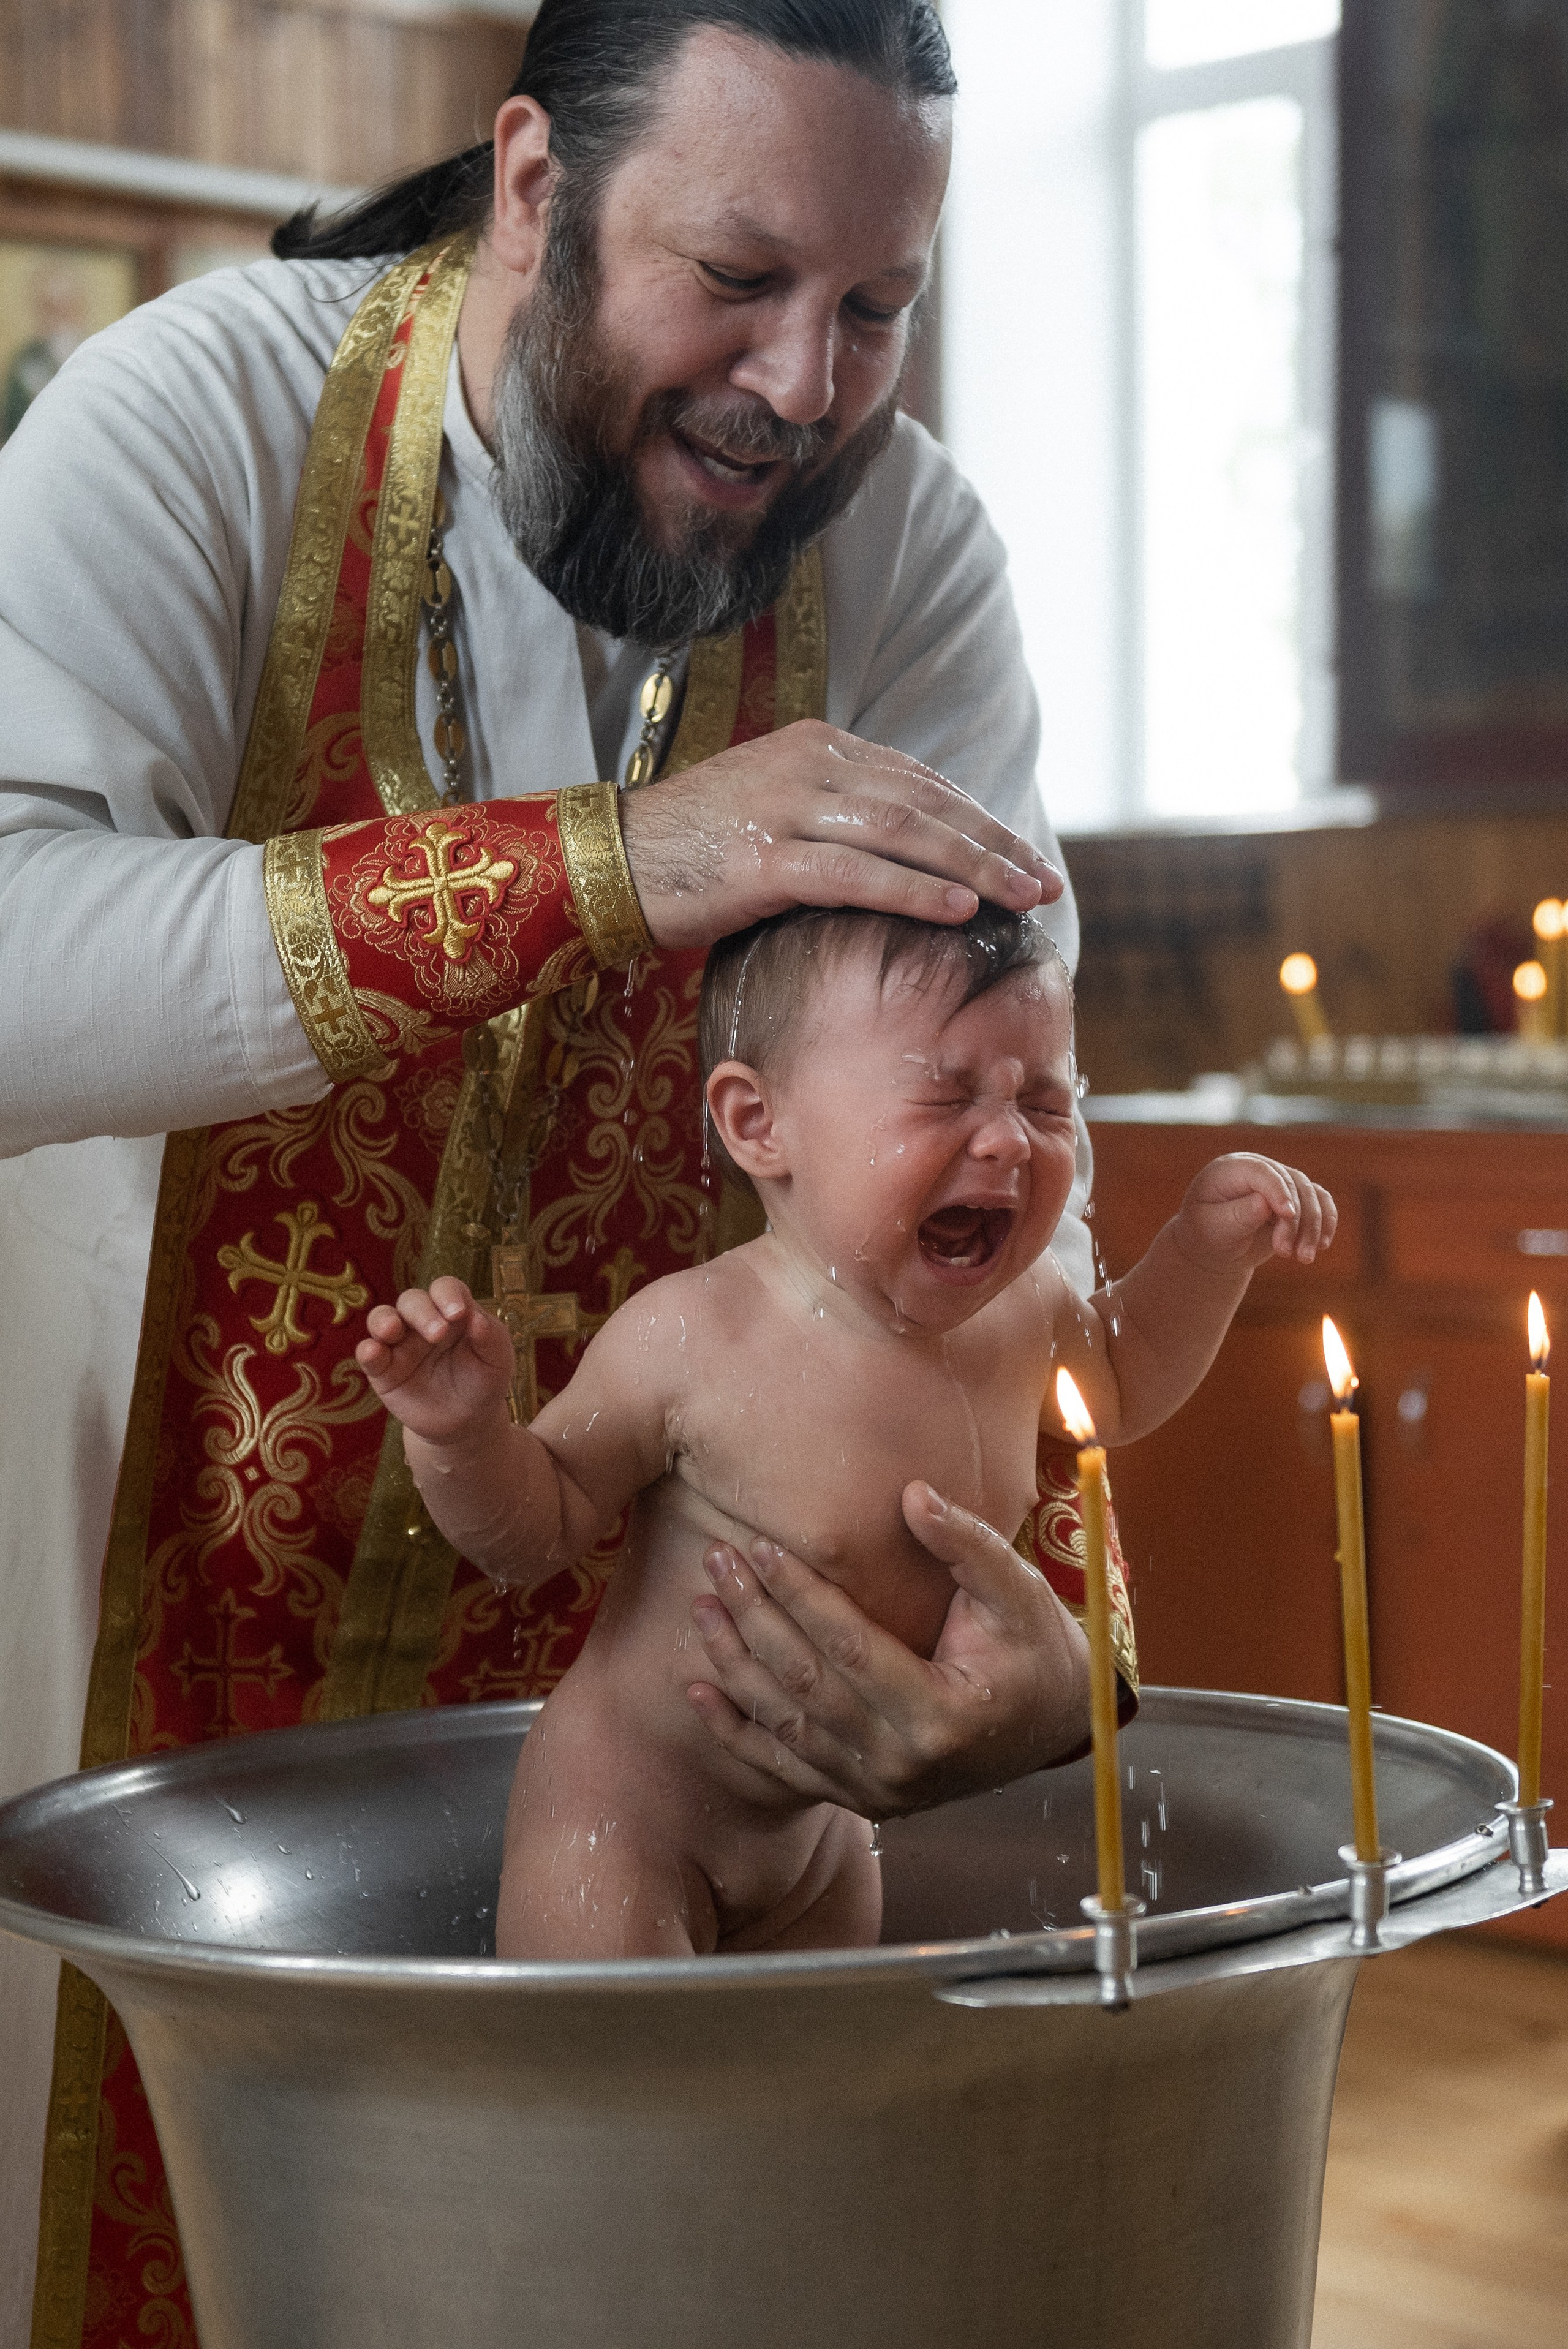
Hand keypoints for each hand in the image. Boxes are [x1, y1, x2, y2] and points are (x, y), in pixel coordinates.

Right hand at [355, 1276, 514, 1446]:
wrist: (467, 1422)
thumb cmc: (484, 1381)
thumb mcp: (497, 1360)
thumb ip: (490, 1336)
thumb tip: (475, 1317)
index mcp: (452, 1312)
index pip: (445, 1289)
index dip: (448, 1295)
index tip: (459, 1313)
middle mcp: (422, 1321)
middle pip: (412, 1301)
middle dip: (422, 1312)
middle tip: (437, 1334)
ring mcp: (400, 1344)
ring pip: (382, 1318)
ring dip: (383, 1320)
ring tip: (391, 1330)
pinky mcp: (383, 1370)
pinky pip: (368, 1354)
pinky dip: (367, 1350)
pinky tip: (373, 1352)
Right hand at [619, 720, 1062, 951]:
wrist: (610, 861)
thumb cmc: (694, 851)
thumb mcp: (774, 814)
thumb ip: (836, 819)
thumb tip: (905, 854)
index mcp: (818, 748)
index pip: (920, 781)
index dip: (980, 820)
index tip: (1026, 857)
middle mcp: (809, 766)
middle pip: (926, 802)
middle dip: (995, 843)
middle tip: (1047, 881)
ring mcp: (785, 808)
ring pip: (904, 833)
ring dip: (974, 867)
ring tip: (1024, 897)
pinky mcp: (763, 858)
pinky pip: (857, 875)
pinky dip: (915, 891)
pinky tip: (959, 911)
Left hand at [685, 1481, 1090, 1815]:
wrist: (1054, 1724)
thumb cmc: (1036, 1648)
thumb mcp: (1019, 1590)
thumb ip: (966, 1543)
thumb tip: (913, 1493)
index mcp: (942, 1715)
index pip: (849, 1646)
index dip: (800, 1594)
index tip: (759, 1546)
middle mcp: (903, 1764)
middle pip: (807, 1683)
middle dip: (755, 1617)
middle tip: (717, 1561)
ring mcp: (878, 1789)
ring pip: (787, 1724)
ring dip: (736, 1664)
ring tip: (703, 1605)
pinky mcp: (862, 1799)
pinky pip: (786, 1768)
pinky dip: (736, 1733)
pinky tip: (699, 1691)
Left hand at [1175, 1153, 1337, 1273]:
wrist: (1215, 1246)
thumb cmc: (1207, 1234)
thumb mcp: (1214, 1227)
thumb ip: (1238, 1215)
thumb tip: (1264, 1204)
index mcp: (1231, 1169)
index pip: (1261, 1172)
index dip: (1277, 1190)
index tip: (1288, 1215)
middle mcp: (1259, 1169)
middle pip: (1291, 1184)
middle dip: (1294, 1221)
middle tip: (1286, 1253)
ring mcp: (1280, 1181)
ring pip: (1310, 1194)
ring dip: (1313, 1227)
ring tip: (1304, 1258)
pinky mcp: (1296, 1197)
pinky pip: (1320, 1202)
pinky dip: (1326, 1222)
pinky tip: (1322, 1245)